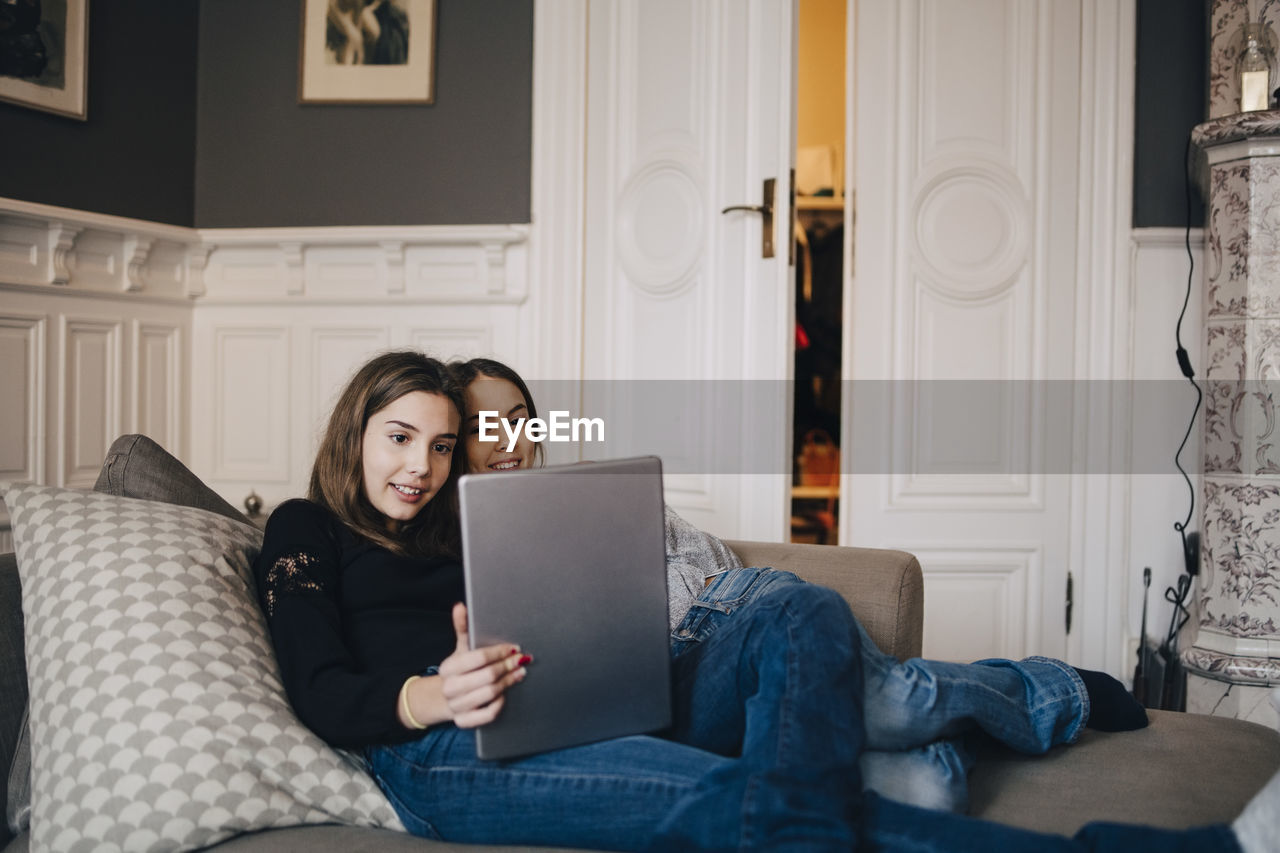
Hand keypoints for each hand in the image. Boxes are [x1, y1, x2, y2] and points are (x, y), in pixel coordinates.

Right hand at [436, 603, 529, 727]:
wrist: (443, 697)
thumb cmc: (459, 670)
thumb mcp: (460, 648)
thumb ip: (462, 628)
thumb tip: (460, 606)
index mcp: (449, 667)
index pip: (478, 657)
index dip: (499, 652)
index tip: (513, 648)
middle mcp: (450, 687)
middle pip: (487, 676)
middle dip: (507, 667)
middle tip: (521, 661)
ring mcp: (456, 706)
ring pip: (490, 694)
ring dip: (508, 682)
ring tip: (519, 674)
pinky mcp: (463, 722)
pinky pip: (487, 715)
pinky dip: (499, 704)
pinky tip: (505, 694)